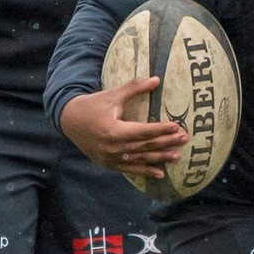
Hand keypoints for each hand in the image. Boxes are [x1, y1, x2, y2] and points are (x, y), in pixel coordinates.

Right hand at [61, 78, 186, 179]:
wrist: (69, 121)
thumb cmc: (93, 105)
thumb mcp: (113, 95)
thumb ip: (135, 87)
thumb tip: (156, 79)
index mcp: (115, 130)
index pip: (145, 131)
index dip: (162, 129)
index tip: (178, 127)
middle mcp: (114, 147)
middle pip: (145, 145)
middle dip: (166, 143)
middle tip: (184, 139)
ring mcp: (111, 158)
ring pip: (141, 159)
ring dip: (160, 158)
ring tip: (177, 157)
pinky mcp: (109, 164)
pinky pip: (130, 169)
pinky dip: (145, 171)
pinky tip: (159, 174)